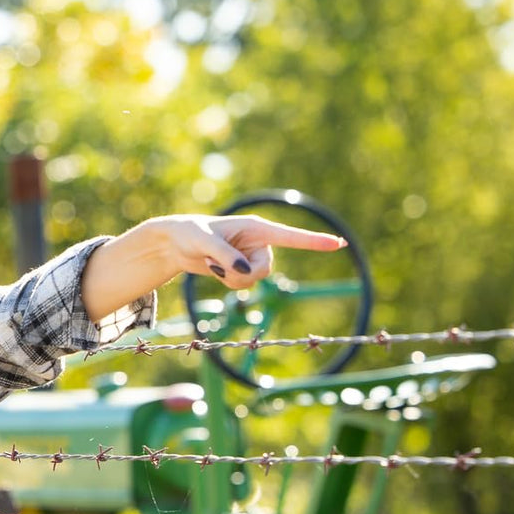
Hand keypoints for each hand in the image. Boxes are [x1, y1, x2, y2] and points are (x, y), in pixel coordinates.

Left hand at [157, 213, 347, 290]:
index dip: (314, 241)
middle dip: (241, 274)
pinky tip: (213, 268)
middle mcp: (259, 242)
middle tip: (216, 264)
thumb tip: (246, 272)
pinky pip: (244, 285)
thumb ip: (226, 256)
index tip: (338, 243)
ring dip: (231, 279)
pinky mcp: (243, 268)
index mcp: (256, 227)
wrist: (175, 243)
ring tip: (211, 262)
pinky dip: (227, 281)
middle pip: (265, 270)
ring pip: (254, 281)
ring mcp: (251, 256)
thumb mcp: (205, 242)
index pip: (290, 236)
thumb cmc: (190, 234)